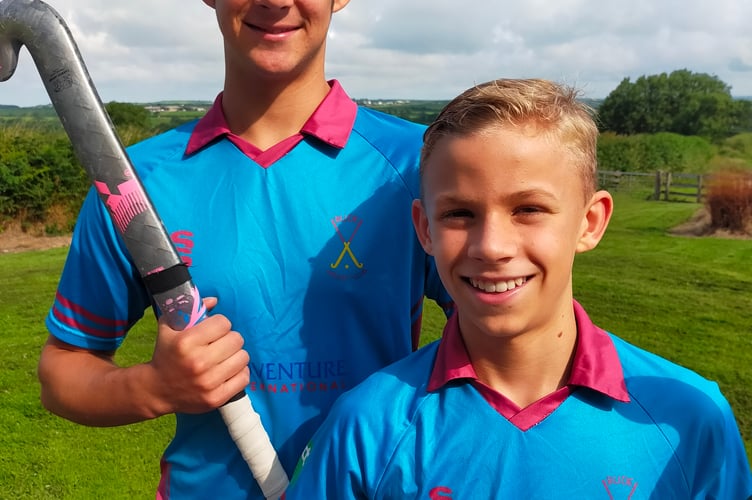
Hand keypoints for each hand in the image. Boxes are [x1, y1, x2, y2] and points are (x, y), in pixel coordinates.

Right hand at [148, 297, 249, 414]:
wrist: (156, 390)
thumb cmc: (166, 355)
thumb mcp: (169, 327)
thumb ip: (191, 310)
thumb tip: (215, 300)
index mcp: (186, 342)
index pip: (224, 323)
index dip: (220, 324)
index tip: (214, 330)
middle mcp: (198, 362)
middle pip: (236, 339)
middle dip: (229, 339)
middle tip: (221, 344)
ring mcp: (208, 382)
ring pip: (243, 357)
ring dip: (236, 355)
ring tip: (225, 358)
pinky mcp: (216, 398)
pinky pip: (244, 378)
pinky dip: (239, 373)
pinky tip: (227, 371)